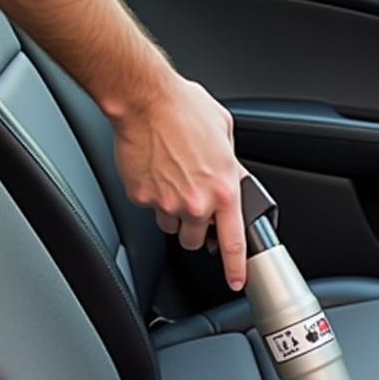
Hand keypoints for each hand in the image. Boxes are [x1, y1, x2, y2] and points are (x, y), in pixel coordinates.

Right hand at [112, 72, 247, 289]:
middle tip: (191, 202)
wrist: (144, 98)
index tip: (237, 281)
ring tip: (171, 180)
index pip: (234, 243)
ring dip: (173, 212)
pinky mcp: (141, 197)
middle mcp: (196, 203)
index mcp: (223, 190)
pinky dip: (151, 195)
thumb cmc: (184, 109)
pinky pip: (149, 208)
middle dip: (194, 227)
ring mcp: (166, 203)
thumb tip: (235, 178)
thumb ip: (231, 166)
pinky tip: (154, 171)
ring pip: (171, 226)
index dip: (237, 268)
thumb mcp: (225, 135)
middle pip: (195, 240)